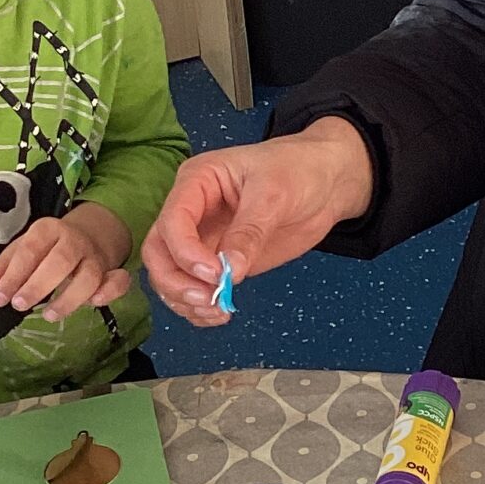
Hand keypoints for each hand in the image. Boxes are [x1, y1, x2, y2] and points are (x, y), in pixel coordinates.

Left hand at [0, 200, 130, 323]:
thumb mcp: (21, 250)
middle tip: (19, 305)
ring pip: (89, 275)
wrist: (88, 234)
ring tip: (49, 315)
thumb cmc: (47, 248)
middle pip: (61, 260)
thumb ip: (2, 270)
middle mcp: (73, 241)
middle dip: (38, 285)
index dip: (12, 275)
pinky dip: (111, 291)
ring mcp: (94, 257)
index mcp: (47, 230)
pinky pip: (118, 280)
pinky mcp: (111, 272)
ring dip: (69, 297)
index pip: (29, 251)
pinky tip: (96, 303)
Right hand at [142, 117, 373, 324]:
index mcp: (197, 181)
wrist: (325, 182)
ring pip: (170, 275)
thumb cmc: (298, 170)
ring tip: (218, 311)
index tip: (216, 274)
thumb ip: (249, 232)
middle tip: (208, 298)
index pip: (172, 221)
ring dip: (185, 300)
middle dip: (176, 281)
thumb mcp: (275, 194)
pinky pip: (194, 288)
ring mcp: (202, 239)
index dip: (186, 252)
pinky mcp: (217, 262)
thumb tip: (230, 271)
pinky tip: (219, 314)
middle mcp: (192, 211)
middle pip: (159, 252)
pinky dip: (198, 308)